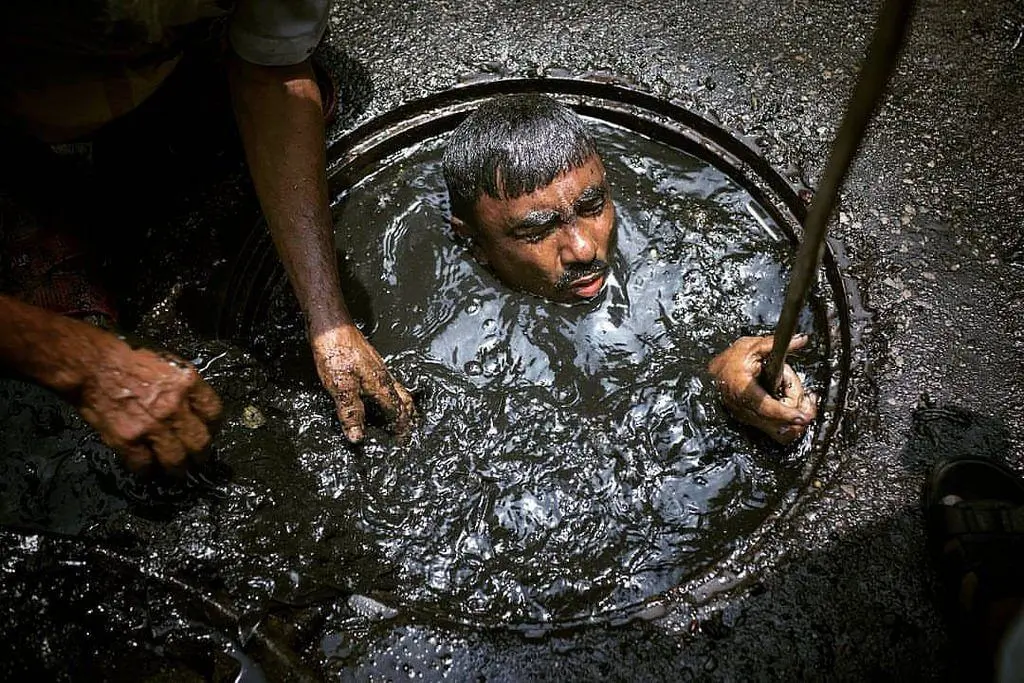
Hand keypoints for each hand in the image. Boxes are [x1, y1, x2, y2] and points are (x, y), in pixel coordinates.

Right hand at [71, 328, 221, 475]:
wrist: (91, 363)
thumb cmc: (125, 356)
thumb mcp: (166, 362)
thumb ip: (182, 385)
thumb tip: (191, 406)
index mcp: (187, 382)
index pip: (214, 413)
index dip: (212, 426)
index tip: (208, 431)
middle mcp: (174, 406)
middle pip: (200, 442)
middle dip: (200, 455)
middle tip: (197, 459)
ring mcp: (152, 426)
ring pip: (176, 460)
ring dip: (177, 468)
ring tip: (175, 470)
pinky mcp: (128, 440)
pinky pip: (144, 465)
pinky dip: (145, 469)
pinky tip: (145, 467)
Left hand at [310, 325, 414, 442]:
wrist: (331, 326)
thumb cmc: (336, 351)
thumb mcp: (341, 387)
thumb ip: (350, 412)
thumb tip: (357, 436)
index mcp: (380, 386)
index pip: (397, 412)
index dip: (401, 429)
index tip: (403, 442)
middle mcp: (384, 377)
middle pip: (405, 400)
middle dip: (409, 417)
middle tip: (409, 431)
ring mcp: (378, 368)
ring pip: (397, 390)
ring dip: (402, 405)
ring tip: (401, 417)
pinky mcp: (369, 362)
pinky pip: (388, 382)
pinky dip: (391, 394)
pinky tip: (379, 394)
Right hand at [707, 334, 816, 444]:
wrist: (714, 373)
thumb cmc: (730, 361)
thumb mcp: (751, 347)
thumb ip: (774, 344)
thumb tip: (799, 339)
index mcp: (743, 389)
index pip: (766, 407)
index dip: (785, 413)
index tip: (801, 416)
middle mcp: (744, 408)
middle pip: (777, 422)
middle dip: (797, 410)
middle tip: (809, 397)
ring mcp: (748, 418)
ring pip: (778, 431)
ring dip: (796, 419)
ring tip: (804, 403)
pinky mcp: (753, 422)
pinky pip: (775, 432)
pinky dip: (789, 425)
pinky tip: (794, 411)